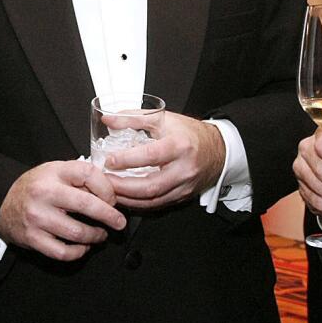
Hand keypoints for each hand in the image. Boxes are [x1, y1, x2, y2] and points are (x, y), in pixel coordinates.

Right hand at [0, 160, 126, 260]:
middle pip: (87, 205)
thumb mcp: (56, 172)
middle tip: (119, 223)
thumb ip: (81, 178)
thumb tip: (112, 191)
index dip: (107, 188)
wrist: (4, 204)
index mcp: (54, 173)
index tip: (113, 199)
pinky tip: (83, 246)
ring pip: (78, 232)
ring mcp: (37, 217)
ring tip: (100, 234)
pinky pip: (63, 252)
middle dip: (110, 216)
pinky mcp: (33, 238)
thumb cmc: (37, 187)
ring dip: (95, 236)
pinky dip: (78, 252)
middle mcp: (44, 193)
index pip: (88, 174)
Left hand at [105, 111, 224, 209]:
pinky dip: (139, 203)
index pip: (150, 155)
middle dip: (123, 187)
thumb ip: (133, 118)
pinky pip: (158, 205)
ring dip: (128, 199)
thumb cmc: (190, 133)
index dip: (127, 160)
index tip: (109, 160)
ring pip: (153, 200)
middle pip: (150, 185)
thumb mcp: (163, 119)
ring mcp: (184, 186)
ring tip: (110, 191)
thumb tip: (109, 119)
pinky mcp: (182, 196)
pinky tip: (126, 198)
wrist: (217, 149)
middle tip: (104, 181)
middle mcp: (184, 169)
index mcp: (180, 146)